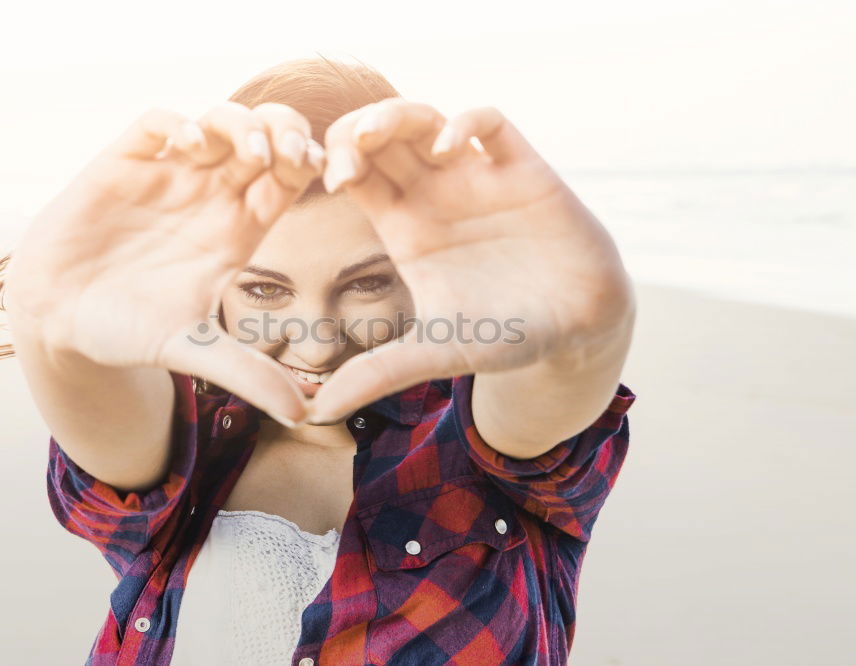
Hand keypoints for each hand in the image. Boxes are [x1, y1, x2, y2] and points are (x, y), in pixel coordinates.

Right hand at [4, 102, 325, 424]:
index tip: (322, 173)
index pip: (288, 179)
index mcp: (239, 228)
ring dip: (241, 124)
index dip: (309, 166)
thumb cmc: (131, 331)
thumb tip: (304, 415)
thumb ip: (248, 374)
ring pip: (220, 122)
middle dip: (287, 131)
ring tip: (248, 151)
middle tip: (293, 152)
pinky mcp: (124, 164)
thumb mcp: (195, 352)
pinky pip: (159, 124)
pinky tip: (190, 146)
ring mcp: (169, 175)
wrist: (60, 319)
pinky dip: (180, 124)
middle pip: (266, 137)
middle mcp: (210, 194)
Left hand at [308, 98, 632, 421]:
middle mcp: (437, 195)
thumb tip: (312, 414)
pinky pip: (490, 124)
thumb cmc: (506, 336)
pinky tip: (449, 147)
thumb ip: (377, 373)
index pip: (356, 174)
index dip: (334, 163)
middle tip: (342, 153)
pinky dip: (466, 122)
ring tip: (375, 136)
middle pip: (382, 137)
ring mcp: (478, 178)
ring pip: (425, 120)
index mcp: (407, 227)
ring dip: (395, 116)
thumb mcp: (435, 352)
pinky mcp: (523, 170)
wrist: (577, 328)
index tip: (324, 179)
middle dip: (354, 132)